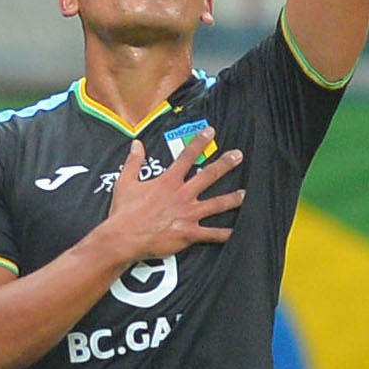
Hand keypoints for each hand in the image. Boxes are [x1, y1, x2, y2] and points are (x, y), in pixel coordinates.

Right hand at [102, 133, 244, 260]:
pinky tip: (236, 232)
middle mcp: (182, 195)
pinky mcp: (189, 232)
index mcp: (168, 181)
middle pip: (209, 175)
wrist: (123, 237)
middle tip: (238, 155)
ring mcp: (188, 214)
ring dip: (232, 199)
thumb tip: (136, 144)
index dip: (199, 142)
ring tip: (245, 194)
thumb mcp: (125, 182)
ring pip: (216, 204)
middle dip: (225, 164)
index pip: (187, 156)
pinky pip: (212, 234)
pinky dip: (225, 234)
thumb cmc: (124, 212)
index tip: (211, 131)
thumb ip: (134, 162)